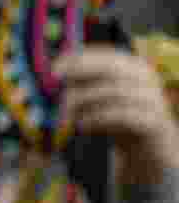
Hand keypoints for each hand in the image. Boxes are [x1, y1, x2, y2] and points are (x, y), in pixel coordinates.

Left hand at [57, 46, 178, 187]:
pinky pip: (121, 115)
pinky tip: (81, 125)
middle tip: (56, 86)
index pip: (104, 54)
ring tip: (66, 114)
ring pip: (113, 92)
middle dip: (80, 75)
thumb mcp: (97, 99)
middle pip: (111, 69)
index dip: (78, 59)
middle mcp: (145, 78)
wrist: (146, 147)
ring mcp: (152, 99)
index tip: (53, 69)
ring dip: (83, 102)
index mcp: (132, 65)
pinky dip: (96, 119)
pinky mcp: (152, 121)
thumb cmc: (115, 118)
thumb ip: (79, 86)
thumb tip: (51, 77)